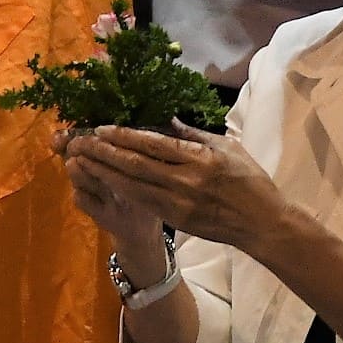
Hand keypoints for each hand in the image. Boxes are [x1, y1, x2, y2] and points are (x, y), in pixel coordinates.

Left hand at [58, 121, 285, 255]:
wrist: (261, 223)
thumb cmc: (249, 180)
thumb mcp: (227, 147)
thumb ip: (194, 135)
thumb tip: (166, 119)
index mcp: (200, 158)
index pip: (153, 144)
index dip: (124, 136)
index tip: (102, 128)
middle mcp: (186, 181)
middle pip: (136, 164)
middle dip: (105, 153)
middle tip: (81, 141)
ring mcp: (179, 203)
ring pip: (133, 186)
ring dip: (105, 173)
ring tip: (83, 161)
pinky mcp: (175, 219)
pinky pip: (142, 202)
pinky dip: (120, 191)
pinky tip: (104, 182)